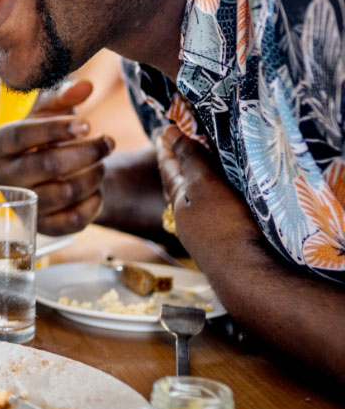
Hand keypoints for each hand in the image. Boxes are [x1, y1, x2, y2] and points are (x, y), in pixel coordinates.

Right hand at [0, 79, 114, 233]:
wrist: (45, 176)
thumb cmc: (44, 138)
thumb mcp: (48, 112)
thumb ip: (64, 97)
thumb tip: (86, 86)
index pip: (21, 135)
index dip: (56, 129)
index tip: (87, 124)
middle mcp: (1, 178)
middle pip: (47, 164)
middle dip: (86, 152)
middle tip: (109, 141)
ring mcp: (21, 205)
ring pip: (65, 192)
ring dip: (94, 175)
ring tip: (102, 163)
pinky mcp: (41, 227)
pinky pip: (73, 220)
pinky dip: (93, 203)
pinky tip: (97, 189)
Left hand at [154, 124, 262, 259]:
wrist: (246, 276)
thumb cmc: (224, 225)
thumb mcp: (205, 185)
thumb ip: (189, 160)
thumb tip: (168, 133)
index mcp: (178, 201)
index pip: (169, 169)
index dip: (168, 149)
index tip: (162, 133)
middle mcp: (185, 219)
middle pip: (177, 187)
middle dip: (177, 167)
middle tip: (174, 149)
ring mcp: (201, 235)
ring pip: (192, 203)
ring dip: (193, 186)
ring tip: (196, 173)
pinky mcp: (220, 246)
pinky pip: (208, 216)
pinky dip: (208, 203)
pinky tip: (218, 205)